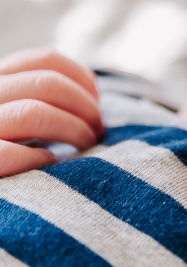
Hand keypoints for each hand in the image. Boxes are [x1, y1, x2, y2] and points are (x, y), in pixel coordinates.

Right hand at [0, 47, 103, 175]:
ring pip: (32, 113)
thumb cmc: (9, 147)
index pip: (43, 60)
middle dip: (84, 105)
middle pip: (46, 84)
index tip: (96, 98)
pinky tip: (49, 162)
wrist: (0, 206)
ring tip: (84, 144)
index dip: (79, 76)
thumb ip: (39, 97)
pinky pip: (6, 153)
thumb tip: (91, 94)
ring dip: (71, 128)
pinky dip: (36, 157)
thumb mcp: (19, 110)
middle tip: (96, 128)